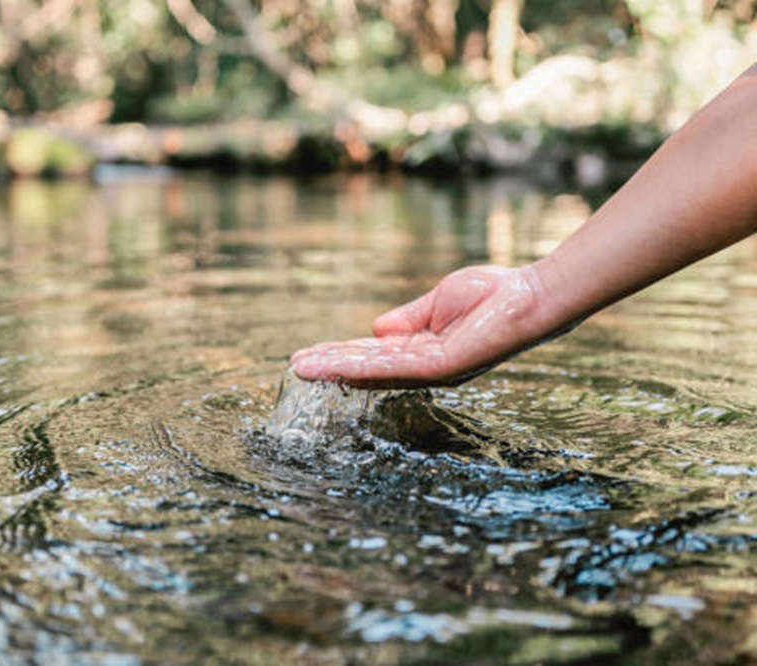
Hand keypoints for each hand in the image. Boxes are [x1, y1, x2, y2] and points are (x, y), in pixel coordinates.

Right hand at [290, 265, 553, 387]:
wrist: (529, 296)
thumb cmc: (491, 295)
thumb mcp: (437, 304)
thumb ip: (407, 320)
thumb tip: (374, 330)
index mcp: (423, 351)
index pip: (373, 357)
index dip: (341, 355)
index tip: (310, 353)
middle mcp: (424, 368)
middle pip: (367, 370)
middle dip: (331, 367)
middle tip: (295, 367)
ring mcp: (432, 370)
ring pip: (374, 373)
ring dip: (335, 370)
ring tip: (301, 368)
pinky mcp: (441, 366)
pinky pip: (394, 367)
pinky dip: (362, 366)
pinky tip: (335, 364)